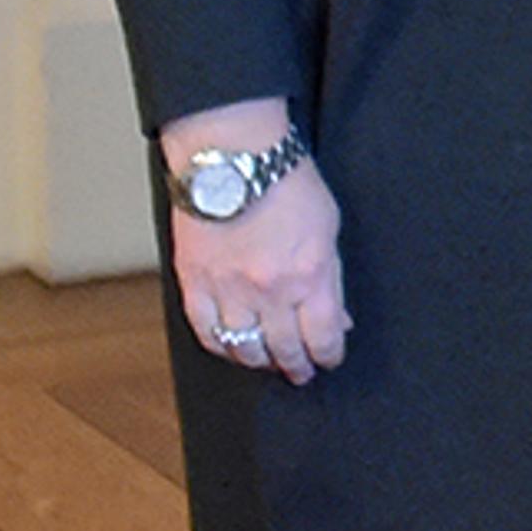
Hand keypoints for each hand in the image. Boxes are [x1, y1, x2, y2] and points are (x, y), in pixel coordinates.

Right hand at [164, 104, 347, 384]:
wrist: (234, 158)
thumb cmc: (288, 182)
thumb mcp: (329, 226)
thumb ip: (332, 276)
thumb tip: (336, 316)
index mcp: (310, 274)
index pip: (323, 336)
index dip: (329, 355)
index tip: (330, 359)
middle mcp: (270, 290)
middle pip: (285, 349)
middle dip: (297, 366)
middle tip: (301, 372)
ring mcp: (229, 291)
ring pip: (245, 349)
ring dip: (260, 361)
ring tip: (270, 363)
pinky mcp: (195, 285)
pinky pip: (207, 334)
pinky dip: (222, 348)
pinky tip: (233, 349)